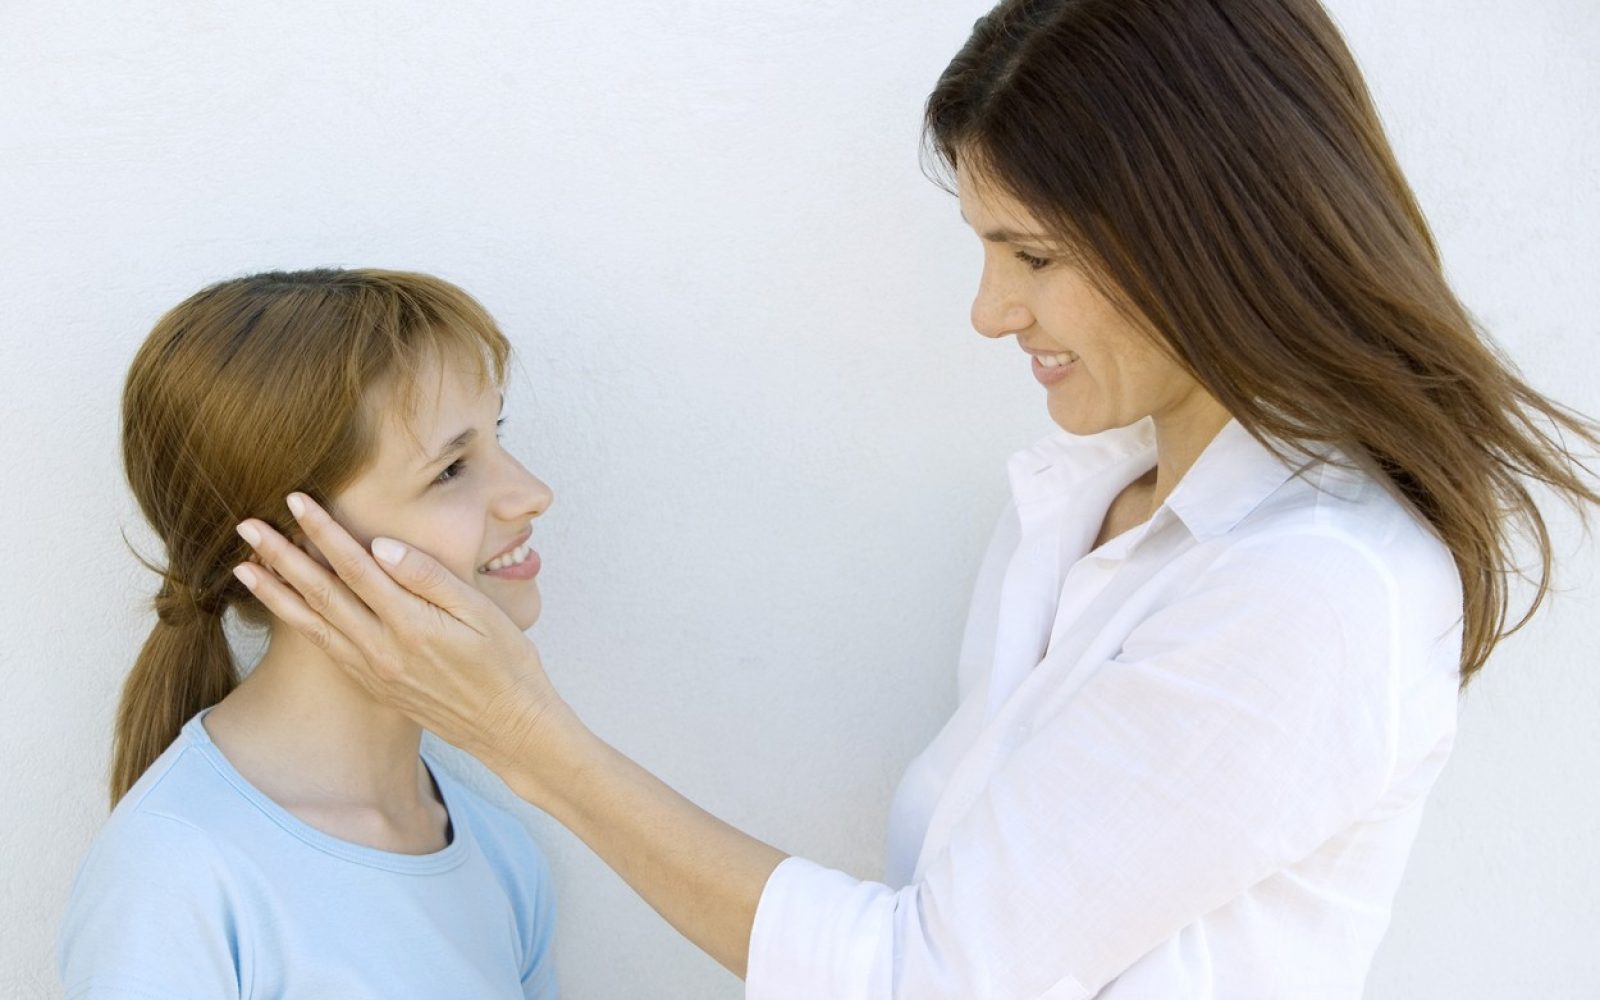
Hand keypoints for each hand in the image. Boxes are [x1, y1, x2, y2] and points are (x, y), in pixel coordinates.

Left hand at [232, 492, 566, 781]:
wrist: (509, 728)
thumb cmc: (507, 663)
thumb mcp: (481, 612)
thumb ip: (429, 578)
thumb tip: (382, 546)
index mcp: (410, 624)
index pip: (355, 566)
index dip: (322, 531)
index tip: (295, 501)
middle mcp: (382, 649)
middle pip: (321, 593)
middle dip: (281, 556)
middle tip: (246, 526)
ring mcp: (373, 671)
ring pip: (314, 625)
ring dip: (276, 593)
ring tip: (243, 566)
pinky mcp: (373, 686)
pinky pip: (326, 649)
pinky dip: (299, 624)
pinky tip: (284, 608)